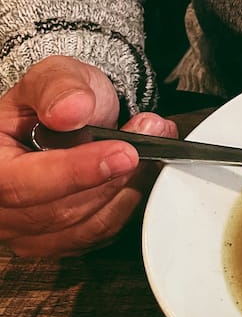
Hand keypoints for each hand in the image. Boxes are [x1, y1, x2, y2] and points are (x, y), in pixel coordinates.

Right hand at [0, 55, 176, 257]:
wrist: (65, 119)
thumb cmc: (52, 101)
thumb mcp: (53, 75)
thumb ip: (58, 87)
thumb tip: (70, 110)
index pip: (22, 184)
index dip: (76, 172)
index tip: (124, 153)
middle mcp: (0, 208)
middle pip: (62, 210)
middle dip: (116, 173)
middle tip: (151, 133)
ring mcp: (25, 231)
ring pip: (87, 225)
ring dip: (129, 185)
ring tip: (149, 143)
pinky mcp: (57, 241)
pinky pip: (100, 232)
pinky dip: (128, 200)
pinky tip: (138, 170)